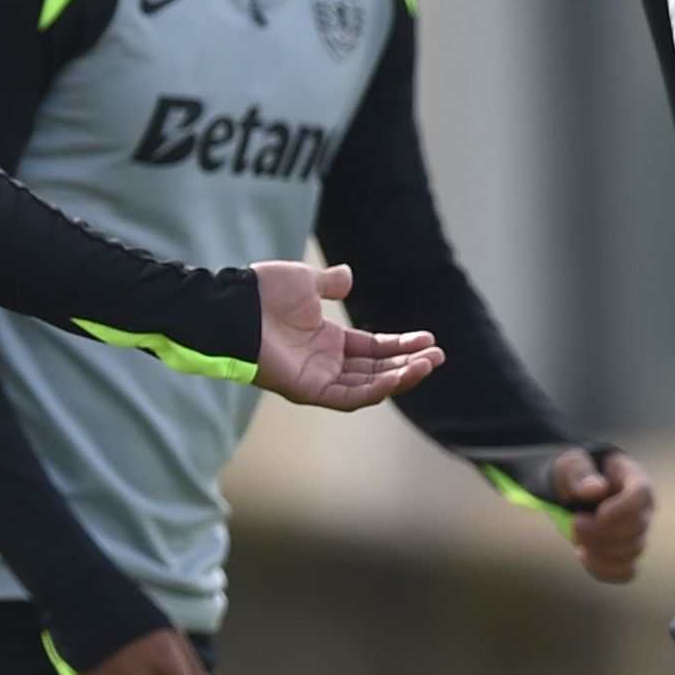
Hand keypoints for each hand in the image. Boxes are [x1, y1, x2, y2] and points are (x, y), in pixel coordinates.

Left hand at [249, 259, 441, 410]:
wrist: (235, 307)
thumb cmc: (263, 293)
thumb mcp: (305, 282)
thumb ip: (329, 284)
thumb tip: (348, 276)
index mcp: (326, 339)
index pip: (372, 348)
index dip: (400, 345)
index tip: (428, 339)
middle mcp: (325, 362)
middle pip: (375, 369)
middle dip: (408, 364)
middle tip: (438, 356)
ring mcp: (317, 378)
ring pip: (368, 386)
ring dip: (400, 377)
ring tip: (428, 365)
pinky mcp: (308, 390)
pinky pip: (349, 397)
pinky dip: (375, 389)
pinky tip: (400, 377)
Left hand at [544, 446, 655, 584]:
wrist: (575, 493)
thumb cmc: (577, 475)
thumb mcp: (572, 466)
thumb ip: (580, 473)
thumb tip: (596, 489)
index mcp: (635, 480)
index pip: (641, 495)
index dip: (622, 508)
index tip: (599, 514)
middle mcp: (643, 509)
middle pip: (636, 528)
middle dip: (600, 530)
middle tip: (575, 521)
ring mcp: (638, 534)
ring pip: (631, 552)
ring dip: (598, 549)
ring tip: (576, 535)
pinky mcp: (627, 554)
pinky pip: (626, 572)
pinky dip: (603, 569)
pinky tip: (582, 554)